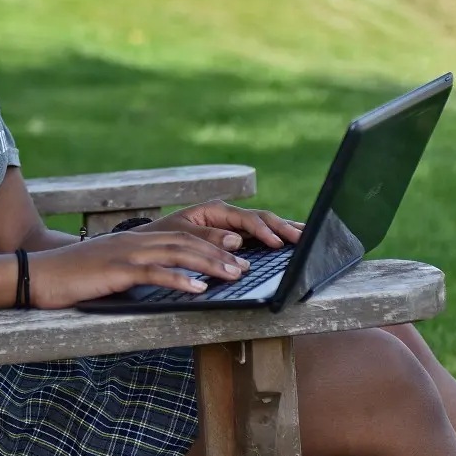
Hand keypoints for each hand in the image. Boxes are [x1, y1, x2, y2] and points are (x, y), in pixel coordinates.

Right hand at [28, 228, 252, 310]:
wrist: (36, 275)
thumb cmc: (72, 278)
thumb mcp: (109, 271)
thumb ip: (134, 271)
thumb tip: (160, 282)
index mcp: (135, 240)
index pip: (180, 237)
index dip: (210, 243)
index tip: (236, 252)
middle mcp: (134, 241)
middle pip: (186, 242)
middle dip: (219, 253)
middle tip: (245, 266)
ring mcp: (125, 254)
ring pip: (176, 254)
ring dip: (209, 264)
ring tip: (233, 274)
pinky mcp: (115, 271)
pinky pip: (153, 273)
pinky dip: (178, 279)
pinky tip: (198, 288)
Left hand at [138, 199, 303, 251]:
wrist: (148, 245)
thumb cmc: (162, 239)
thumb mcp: (179, 236)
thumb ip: (207, 238)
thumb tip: (237, 241)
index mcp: (214, 211)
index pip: (246, 219)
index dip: (263, 231)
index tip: (277, 244)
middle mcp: (226, 216)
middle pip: (260, 219)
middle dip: (283, 227)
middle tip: (304, 237)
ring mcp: (231, 227)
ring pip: (263, 225)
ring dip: (284, 229)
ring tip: (307, 234)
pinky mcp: (232, 239)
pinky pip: (257, 237)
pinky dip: (274, 237)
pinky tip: (289, 241)